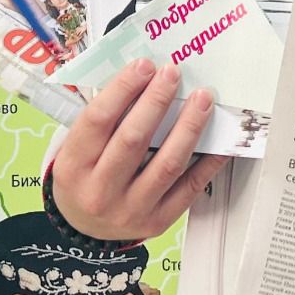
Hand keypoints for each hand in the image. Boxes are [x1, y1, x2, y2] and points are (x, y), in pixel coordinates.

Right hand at [50, 59, 230, 240]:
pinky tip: (222, 139)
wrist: (85, 229)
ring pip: (167, 164)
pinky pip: (190, 187)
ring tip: (203, 99)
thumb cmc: (85, 176)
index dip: (122, 89)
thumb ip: (104, 119)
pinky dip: (209, 161)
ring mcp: (130, 210)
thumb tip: (145, 77)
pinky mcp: (158, 221)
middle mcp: (99, 191)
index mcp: (73, 167)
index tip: (145, 64)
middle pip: (133, 139)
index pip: (98, 120)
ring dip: (189, 127)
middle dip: (157, 101)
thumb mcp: (76, 150)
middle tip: (174, 72)